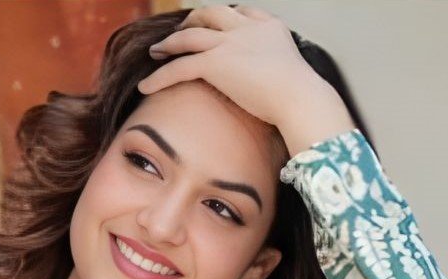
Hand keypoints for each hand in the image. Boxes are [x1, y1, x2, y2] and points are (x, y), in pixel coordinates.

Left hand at [138, 4, 348, 143]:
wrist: (300, 97)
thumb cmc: (302, 97)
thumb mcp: (293, 75)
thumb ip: (279, 74)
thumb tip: (281, 95)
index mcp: (269, 27)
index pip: (242, 12)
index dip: (225, 18)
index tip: (214, 26)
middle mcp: (247, 28)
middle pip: (212, 13)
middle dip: (193, 20)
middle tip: (179, 33)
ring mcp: (230, 42)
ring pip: (190, 34)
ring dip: (170, 43)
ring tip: (156, 53)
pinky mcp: (216, 63)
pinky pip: (179, 67)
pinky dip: (160, 77)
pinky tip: (146, 86)